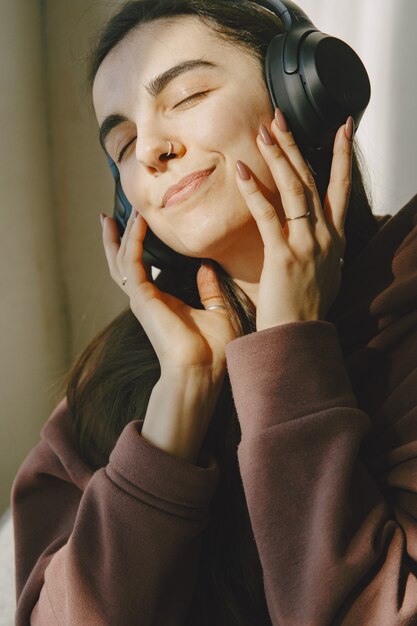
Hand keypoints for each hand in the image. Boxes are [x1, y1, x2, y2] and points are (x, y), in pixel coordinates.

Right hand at [100, 212, 235, 378]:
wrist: (202, 371)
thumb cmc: (212, 350)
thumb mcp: (218, 311)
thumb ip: (210, 289)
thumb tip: (206, 266)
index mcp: (162, 301)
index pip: (143, 267)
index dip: (139, 246)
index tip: (140, 225)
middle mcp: (147, 298)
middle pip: (123, 262)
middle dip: (117, 238)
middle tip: (112, 214)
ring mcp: (141, 298)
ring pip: (121, 259)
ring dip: (122, 234)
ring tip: (122, 213)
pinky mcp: (141, 297)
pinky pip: (132, 261)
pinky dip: (134, 241)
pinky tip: (139, 223)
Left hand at [235, 109, 352, 330]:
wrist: (298, 338)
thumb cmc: (306, 309)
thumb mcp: (326, 273)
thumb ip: (324, 248)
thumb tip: (321, 234)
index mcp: (336, 239)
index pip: (341, 187)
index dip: (342, 156)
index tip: (342, 128)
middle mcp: (326, 236)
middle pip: (312, 179)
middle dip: (296, 145)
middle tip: (279, 117)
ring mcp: (307, 245)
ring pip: (294, 189)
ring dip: (277, 156)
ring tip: (262, 130)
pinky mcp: (283, 256)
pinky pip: (268, 215)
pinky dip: (253, 191)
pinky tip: (241, 170)